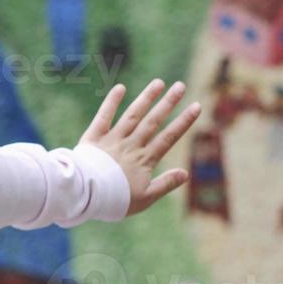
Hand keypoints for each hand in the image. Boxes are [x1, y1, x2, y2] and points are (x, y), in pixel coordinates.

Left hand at [79, 79, 201, 217]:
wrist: (86, 196)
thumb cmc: (116, 200)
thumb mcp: (145, 198)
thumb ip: (165, 184)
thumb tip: (186, 173)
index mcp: (145, 160)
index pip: (169, 137)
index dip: (183, 121)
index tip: (196, 106)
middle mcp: (131, 146)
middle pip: (153, 121)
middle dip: (168, 103)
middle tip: (180, 86)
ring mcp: (112, 140)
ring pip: (133, 115)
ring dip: (146, 98)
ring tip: (158, 83)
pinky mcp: (93, 137)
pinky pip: (103, 117)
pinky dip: (111, 102)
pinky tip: (120, 87)